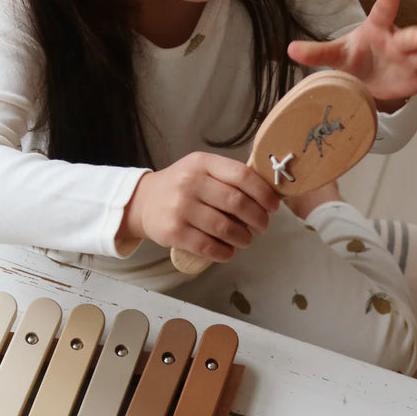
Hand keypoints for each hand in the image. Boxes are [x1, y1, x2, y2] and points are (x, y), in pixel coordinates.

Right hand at [118, 152, 279, 262]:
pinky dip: (225, 252)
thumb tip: (267, 195)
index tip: (273, 207)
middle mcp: (190, 182)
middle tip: (262, 227)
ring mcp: (180, 208)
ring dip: (243, 238)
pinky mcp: (174, 232)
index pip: (242, 176)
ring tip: (245, 240)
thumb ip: (228, 177)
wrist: (143, 201)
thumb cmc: (181, 187)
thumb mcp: (201, 170)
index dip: (263, 193)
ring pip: (225, 227)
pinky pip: (208, 246)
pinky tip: (228, 251)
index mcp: (202, 163)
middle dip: (258, 219)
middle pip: (237, 203)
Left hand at [287, 0, 416, 101]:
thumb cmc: (355, 58)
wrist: (370, 78)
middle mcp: (398, 41)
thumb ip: (316, 52)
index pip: (382, 12)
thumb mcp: (336, 56)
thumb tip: (289, 49)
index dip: (388, 0)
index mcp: (377, 29)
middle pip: (409, 36)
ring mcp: (411, 59)